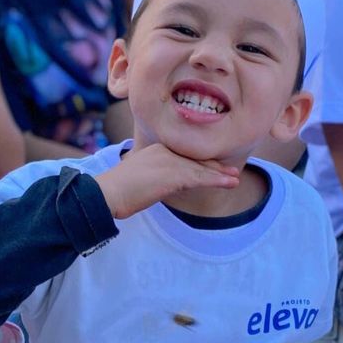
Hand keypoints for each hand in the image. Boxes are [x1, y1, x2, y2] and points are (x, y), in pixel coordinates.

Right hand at [94, 143, 239, 219]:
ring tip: (235, 179)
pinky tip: (230, 183)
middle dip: (213, 167)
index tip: (214, 167)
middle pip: (195, 160)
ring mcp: (170, 161)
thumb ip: (152, 176)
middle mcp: (165, 150)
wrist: (107, 193)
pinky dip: (218, 180)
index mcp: (156, 149)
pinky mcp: (173, 175)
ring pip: (200, 169)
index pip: (184, 156)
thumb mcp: (137, 177)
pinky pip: (201, 178)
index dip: (201, 163)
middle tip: (231, 172)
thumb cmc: (116, 190)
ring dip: (220, 175)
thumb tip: (161, 184)